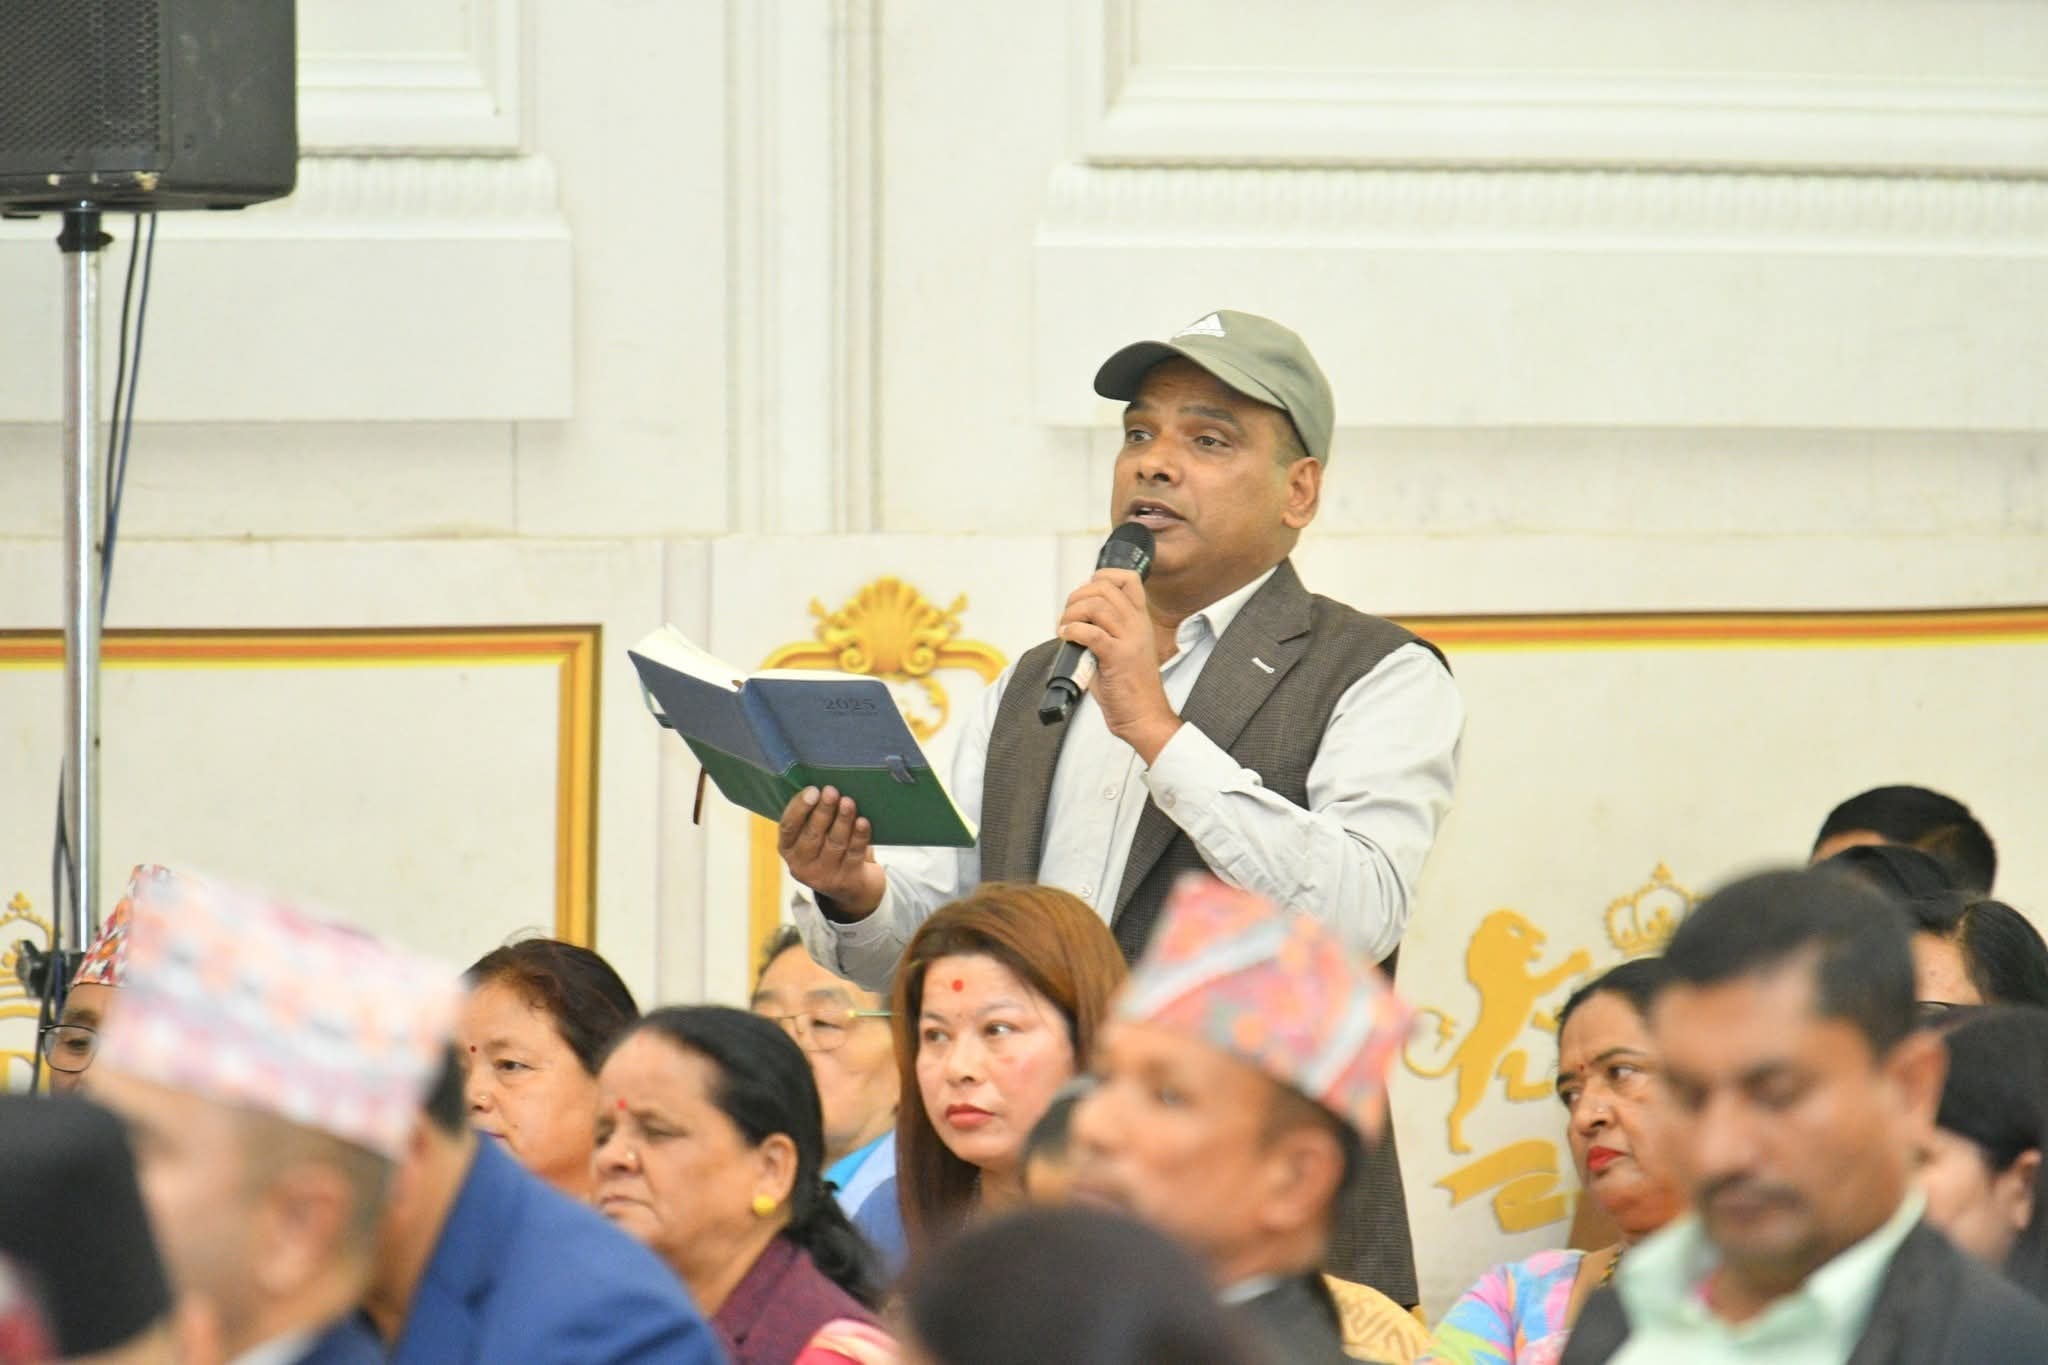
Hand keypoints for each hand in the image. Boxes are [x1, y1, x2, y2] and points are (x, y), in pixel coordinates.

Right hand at [777, 786, 886, 917]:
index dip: (799, 808)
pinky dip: (859, 836)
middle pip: (812, 836)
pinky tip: (863, 822)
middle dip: (823, 811)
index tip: (813, 790)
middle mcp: (801, 865)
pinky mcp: (847, 880)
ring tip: (848, 802)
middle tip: (832, 791)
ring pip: (834, 844)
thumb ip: (812, 814)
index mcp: (788, 849)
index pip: (788, 827)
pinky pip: (854, 854)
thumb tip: (822, 786)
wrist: (851, 885)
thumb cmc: (828, 846)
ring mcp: (824, 875)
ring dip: (842, 821)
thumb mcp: (813, 834)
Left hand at [1057, 567, 1181, 762]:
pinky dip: (1073, 631)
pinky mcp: (1118, 657)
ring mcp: (1129, 640)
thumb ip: (1105, 629)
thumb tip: (1076, 618)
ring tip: (1065, 629)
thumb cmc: (1130, 688)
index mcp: (1140, 620)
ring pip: (1096, 606)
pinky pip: (1091, 633)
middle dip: (1077, 596)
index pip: (1127, 579)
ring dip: (1072, 614)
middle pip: (1104, 587)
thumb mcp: (1123, 649)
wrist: (1144, 716)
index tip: (1085, 595)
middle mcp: (1137, 625)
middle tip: (1068, 616)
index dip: (1101, 577)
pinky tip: (1067, 637)